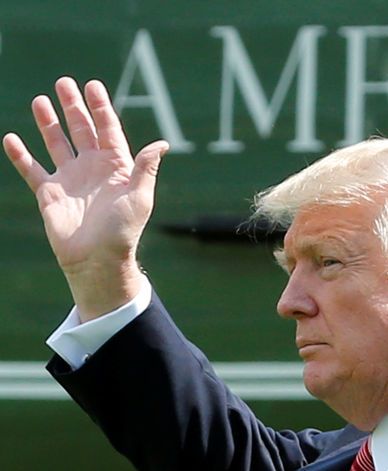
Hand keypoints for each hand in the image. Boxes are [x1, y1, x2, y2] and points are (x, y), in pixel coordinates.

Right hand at [3, 76, 168, 320]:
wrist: (97, 260)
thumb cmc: (123, 230)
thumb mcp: (140, 196)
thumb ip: (145, 167)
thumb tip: (162, 143)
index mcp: (116, 166)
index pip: (108, 129)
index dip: (100, 108)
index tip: (92, 85)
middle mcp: (92, 168)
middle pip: (82, 130)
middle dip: (73, 107)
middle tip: (63, 82)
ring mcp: (70, 179)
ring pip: (57, 143)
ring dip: (48, 123)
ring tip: (40, 100)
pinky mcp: (49, 193)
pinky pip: (32, 169)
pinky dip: (21, 155)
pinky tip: (11, 138)